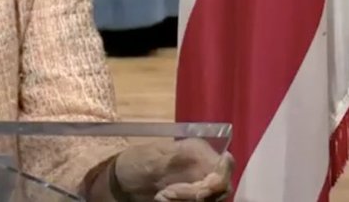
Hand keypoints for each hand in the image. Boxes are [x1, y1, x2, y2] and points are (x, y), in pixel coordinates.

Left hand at [112, 138, 233, 200]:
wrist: (122, 180)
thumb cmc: (137, 162)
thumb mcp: (158, 157)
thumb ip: (191, 159)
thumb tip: (226, 156)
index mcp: (200, 151)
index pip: (225, 169)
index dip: (217, 183)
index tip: (198, 192)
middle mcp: (205, 167)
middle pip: (220, 190)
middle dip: (195, 196)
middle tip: (165, 194)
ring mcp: (200, 183)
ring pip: (210, 201)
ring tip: (161, 196)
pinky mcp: (192, 197)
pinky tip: (163, 199)